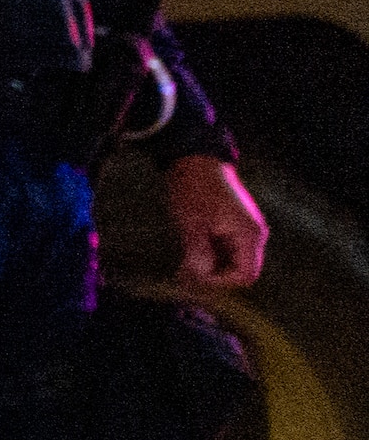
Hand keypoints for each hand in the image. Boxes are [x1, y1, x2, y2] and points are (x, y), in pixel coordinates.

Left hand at [163, 154, 271, 288]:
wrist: (194, 158)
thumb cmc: (193, 189)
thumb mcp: (191, 225)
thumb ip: (198, 255)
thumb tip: (197, 280)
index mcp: (249, 235)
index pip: (244, 275)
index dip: (219, 281)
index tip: (194, 276)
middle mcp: (253, 234)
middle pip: (240, 270)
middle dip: (215, 275)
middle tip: (186, 273)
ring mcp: (245, 229)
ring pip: (232, 260)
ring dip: (211, 265)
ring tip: (185, 262)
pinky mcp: (234, 224)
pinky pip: (227, 248)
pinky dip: (211, 253)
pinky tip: (191, 250)